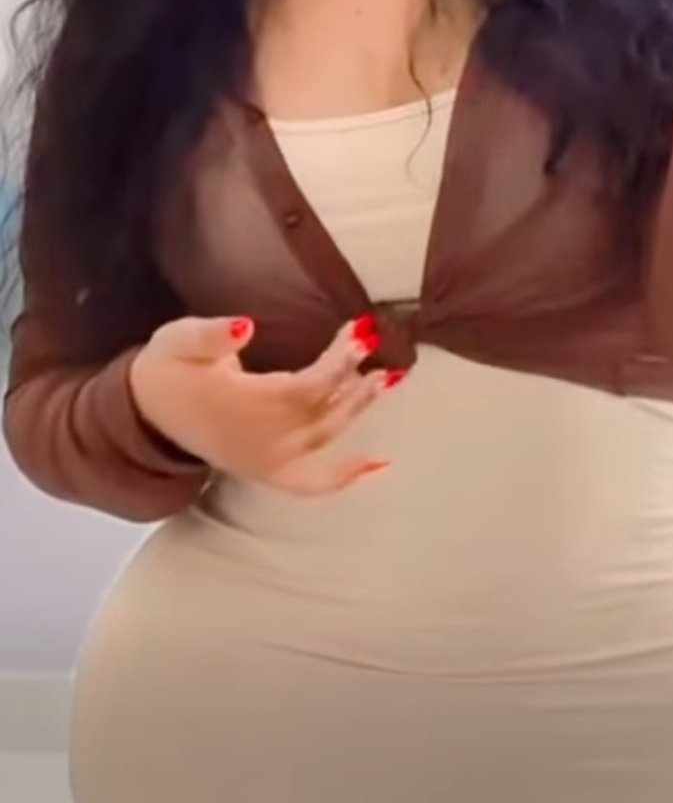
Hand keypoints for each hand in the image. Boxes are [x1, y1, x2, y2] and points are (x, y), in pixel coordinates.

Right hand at [129, 314, 401, 495]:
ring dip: (358, 410)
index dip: (336, 363)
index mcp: (241, 405)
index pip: (306, 387)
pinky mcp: (265, 470)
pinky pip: (311, 483)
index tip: (359, 332)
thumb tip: (246, 326)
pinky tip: (380, 464)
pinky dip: (345, 478)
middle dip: (354, 379)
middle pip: (322, 410)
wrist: (147, 410)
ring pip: (324, 437)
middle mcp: (258, 440)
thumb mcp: (180, 340)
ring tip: (386, 379)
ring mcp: (264, 461)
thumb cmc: (169, 367)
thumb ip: (210, 335)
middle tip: (379, 346)